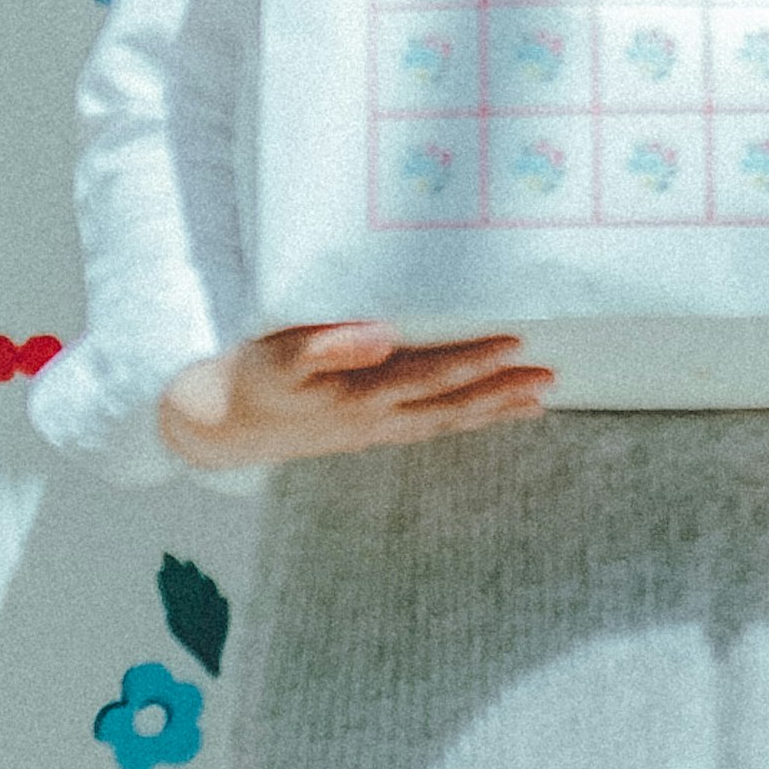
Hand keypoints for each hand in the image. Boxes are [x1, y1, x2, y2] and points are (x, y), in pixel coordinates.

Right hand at [159, 322, 554, 470]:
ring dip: (493, 411)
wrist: (218, 426)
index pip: (429, 377)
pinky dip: (465, 420)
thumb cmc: (248, 377)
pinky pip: (430, 428)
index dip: (473, 360)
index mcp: (358, 396)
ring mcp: (374, 431)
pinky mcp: (368, 434)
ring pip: (446, 422)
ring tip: (539, 400)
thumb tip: (384, 334)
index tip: (515, 343)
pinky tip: (489, 412)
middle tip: (551, 377)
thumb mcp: (279, 354)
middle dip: (502, 392)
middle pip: (451, 406)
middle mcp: (375, 419)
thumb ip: (329, 343)